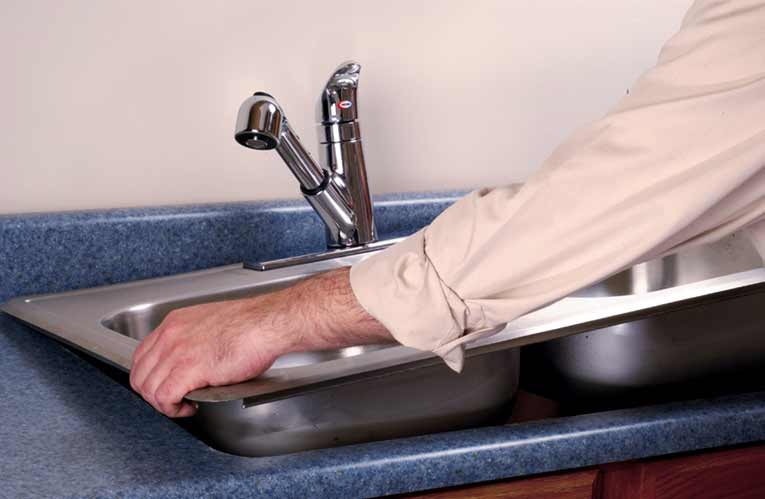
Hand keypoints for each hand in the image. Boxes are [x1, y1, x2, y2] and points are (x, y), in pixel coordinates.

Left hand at [129, 267, 391, 416]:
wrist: (270, 323)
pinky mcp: (188, 369)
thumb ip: (195, 339)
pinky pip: (163, 398)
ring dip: (163, 404)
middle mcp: (171, 335)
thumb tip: (194, 360)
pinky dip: (172, 409)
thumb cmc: (254, 324)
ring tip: (182, 405)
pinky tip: (189, 407)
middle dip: (153, 393)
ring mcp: (177, 351)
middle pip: (140, 374)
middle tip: (174, 399)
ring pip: (148, 389)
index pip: (142, 354)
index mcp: (176, 322)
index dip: (151, 375)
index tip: (165, 384)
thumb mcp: (213, 324)